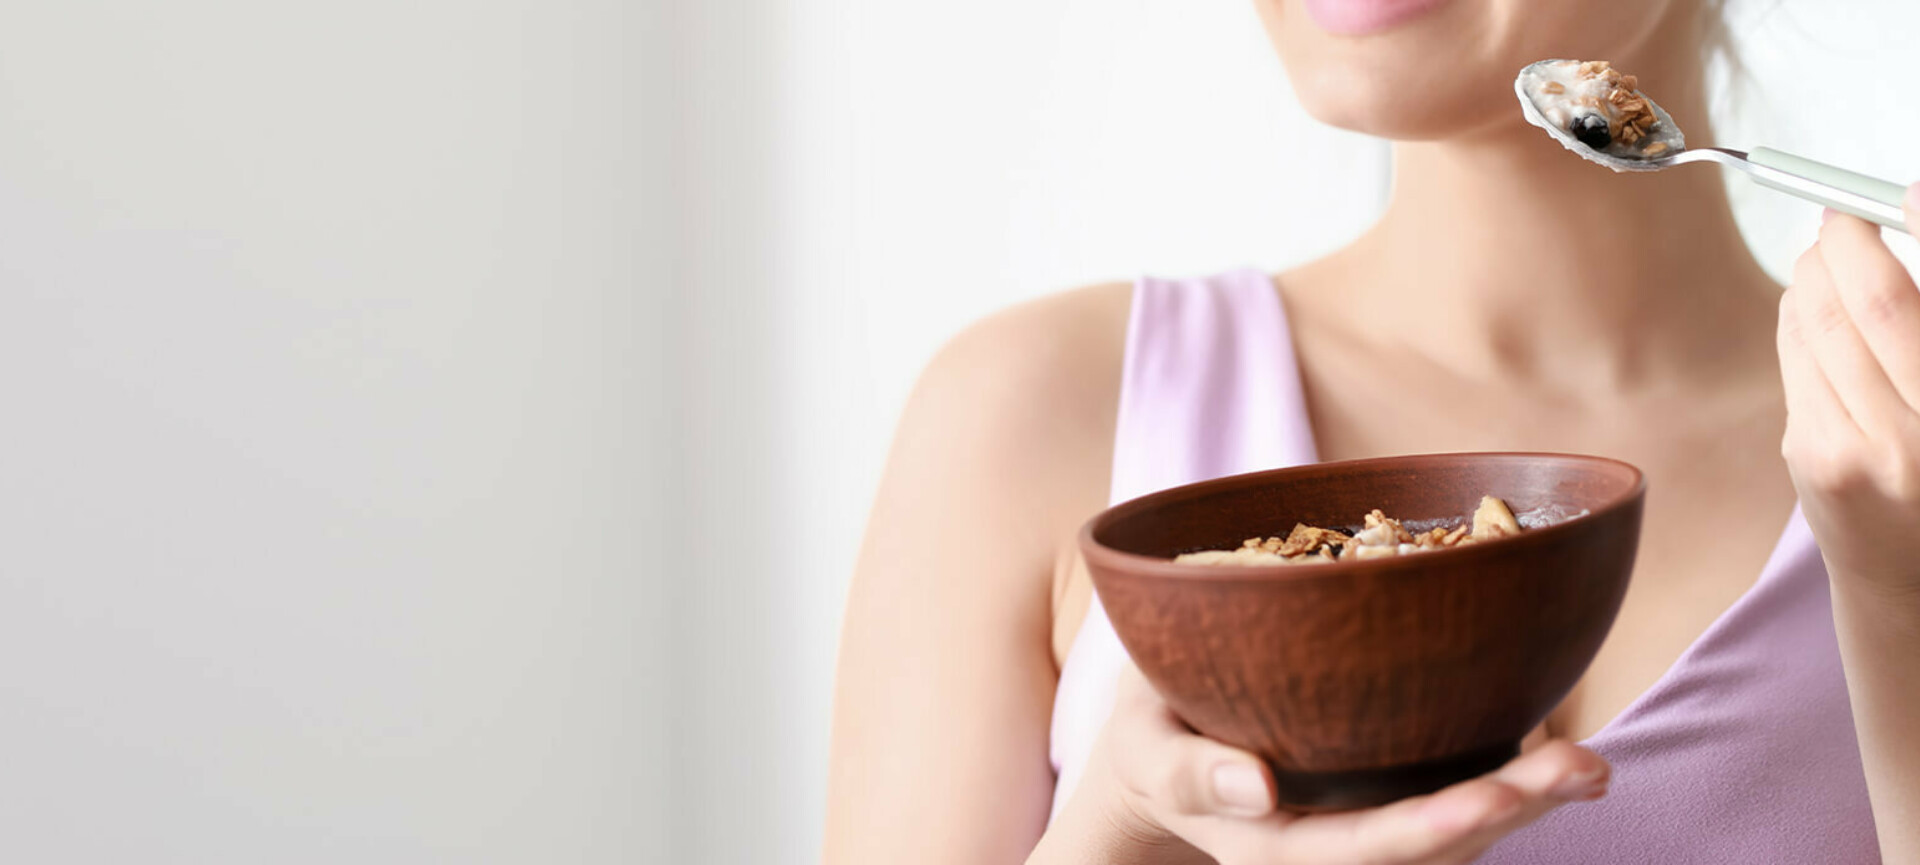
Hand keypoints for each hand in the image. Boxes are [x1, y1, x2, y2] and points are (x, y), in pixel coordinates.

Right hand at [1055, 665, 1609, 864]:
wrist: (1157, 762)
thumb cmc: (1149, 741)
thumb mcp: (1142, 750)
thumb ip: (1186, 771)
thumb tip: (1256, 788)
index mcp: (1271, 846)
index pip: (1366, 848)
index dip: (1436, 826)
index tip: (1497, 794)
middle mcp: (1328, 854)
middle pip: (1433, 851)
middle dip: (1512, 811)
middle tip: (1584, 766)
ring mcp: (1359, 835)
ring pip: (1456, 841)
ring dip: (1526, 805)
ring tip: (1590, 766)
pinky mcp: (1379, 809)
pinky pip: (1453, 814)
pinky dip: (1506, 789)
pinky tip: (1556, 759)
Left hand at [1776, 191, 1919, 591]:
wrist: (1913, 578)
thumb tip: (1907, 216)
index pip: (1907, 308)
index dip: (1909, 232)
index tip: (1896, 193)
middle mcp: (1914, 439)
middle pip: (1866, 305)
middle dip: (1848, 244)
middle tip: (1845, 214)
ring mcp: (1853, 452)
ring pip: (1818, 326)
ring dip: (1816, 275)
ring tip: (1830, 252)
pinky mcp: (1809, 458)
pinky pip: (1798, 359)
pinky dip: (1802, 316)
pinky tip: (1815, 305)